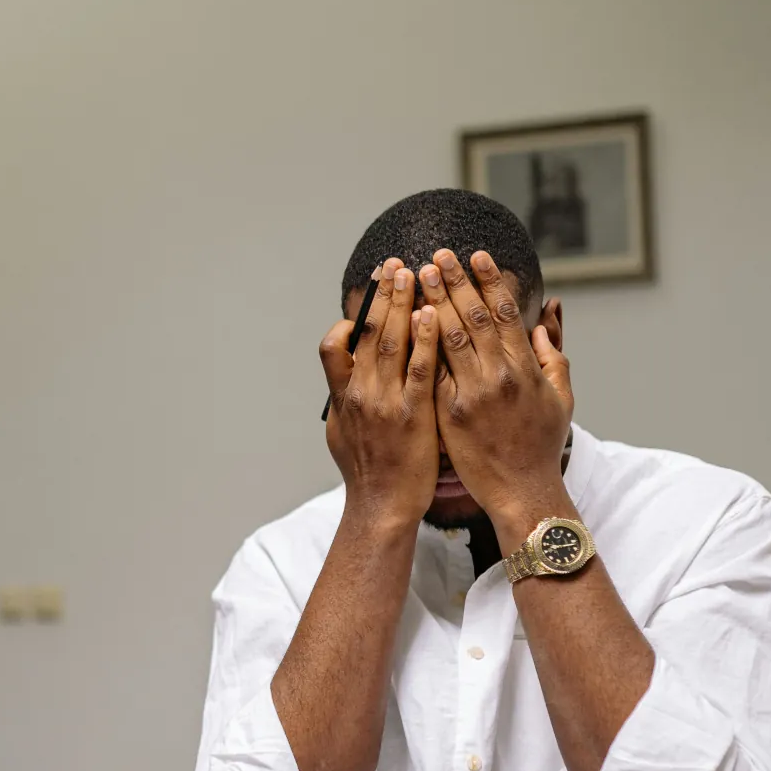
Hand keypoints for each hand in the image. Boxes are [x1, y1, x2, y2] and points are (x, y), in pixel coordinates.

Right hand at [320, 258, 443, 530]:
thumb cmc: (367, 473)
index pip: (336, 344)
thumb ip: (344, 398)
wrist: (381, 507)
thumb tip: (342, 374)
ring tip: (416, 274)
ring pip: (392, 343)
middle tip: (396, 263)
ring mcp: (385, 403)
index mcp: (343, 397)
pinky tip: (435, 316)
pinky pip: (420, 369)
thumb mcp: (342, 432)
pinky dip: (425, 339)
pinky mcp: (413, 415)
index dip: (353, 313)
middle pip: (369, 333)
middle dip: (383, 295)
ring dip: (404, 304)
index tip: (370, 290)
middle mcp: (360, 394)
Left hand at [421, 249, 575, 545]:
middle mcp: (499, 376)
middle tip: (437, 254)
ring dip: (432, 302)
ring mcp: (472, 395)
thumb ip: (551, 354)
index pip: (505, 312)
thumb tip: (548, 314)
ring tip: (417, 276)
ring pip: (447, 338)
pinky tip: (408, 322)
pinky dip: (419, 345)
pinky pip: (431, 373)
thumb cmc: (541, 444)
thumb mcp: (560, 397)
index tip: (476, 255)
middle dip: (455, 282)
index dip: (489, 281)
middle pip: (473, 317)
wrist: (522, 491)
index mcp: (525, 368)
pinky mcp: (450, 414)